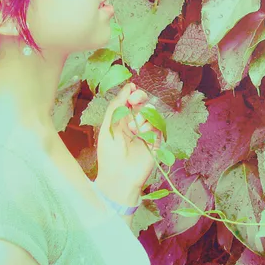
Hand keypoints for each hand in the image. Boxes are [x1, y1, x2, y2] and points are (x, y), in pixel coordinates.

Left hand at [95, 82, 160, 202]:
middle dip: (140, 97)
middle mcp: (134, 123)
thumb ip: (116, 106)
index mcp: (121, 119)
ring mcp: (146, 131)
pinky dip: (149, 127)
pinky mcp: (156, 140)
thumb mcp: (108, 126)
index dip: (131, 93)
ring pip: (150, 112)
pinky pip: (156, 125)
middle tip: (135, 99)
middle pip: (142, 102)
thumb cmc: (109, 154)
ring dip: (142, 117)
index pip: (129, 100)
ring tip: (133, 129)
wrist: (119, 177)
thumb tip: (128, 87)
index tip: (131, 89)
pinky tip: (141, 135)